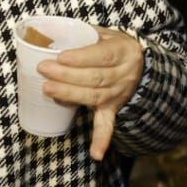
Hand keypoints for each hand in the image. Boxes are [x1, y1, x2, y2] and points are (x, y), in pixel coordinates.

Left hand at [37, 27, 143, 161]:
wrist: (143, 68)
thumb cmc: (116, 47)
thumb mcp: (108, 34)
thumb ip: (86, 33)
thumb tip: (52, 32)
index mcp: (124, 51)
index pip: (102, 55)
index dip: (81, 58)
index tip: (60, 57)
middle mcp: (124, 75)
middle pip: (95, 78)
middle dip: (67, 75)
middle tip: (44, 70)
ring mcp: (118, 94)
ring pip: (94, 97)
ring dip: (70, 95)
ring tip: (48, 89)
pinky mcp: (112, 109)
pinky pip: (108, 126)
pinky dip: (101, 140)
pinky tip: (96, 154)